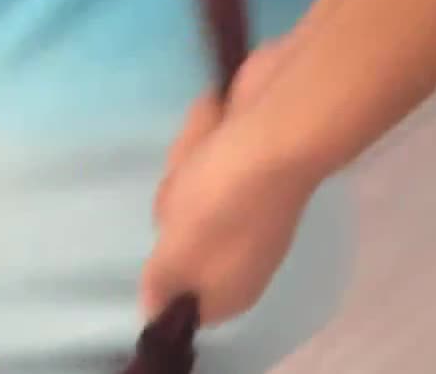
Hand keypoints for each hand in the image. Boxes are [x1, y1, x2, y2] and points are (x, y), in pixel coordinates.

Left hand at [139, 38, 327, 325]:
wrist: (280, 124)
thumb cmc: (222, 199)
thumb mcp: (180, 252)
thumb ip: (163, 283)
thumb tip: (155, 311)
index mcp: (229, 288)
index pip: (182, 298)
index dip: (165, 272)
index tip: (165, 248)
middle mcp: (240, 252)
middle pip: (177, 238)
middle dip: (172, 206)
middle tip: (187, 192)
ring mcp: (243, 202)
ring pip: (183, 189)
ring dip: (185, 163)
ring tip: (205, 148)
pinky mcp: (245, 158)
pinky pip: (203, 153)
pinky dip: (204, 135)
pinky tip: (216, 123)